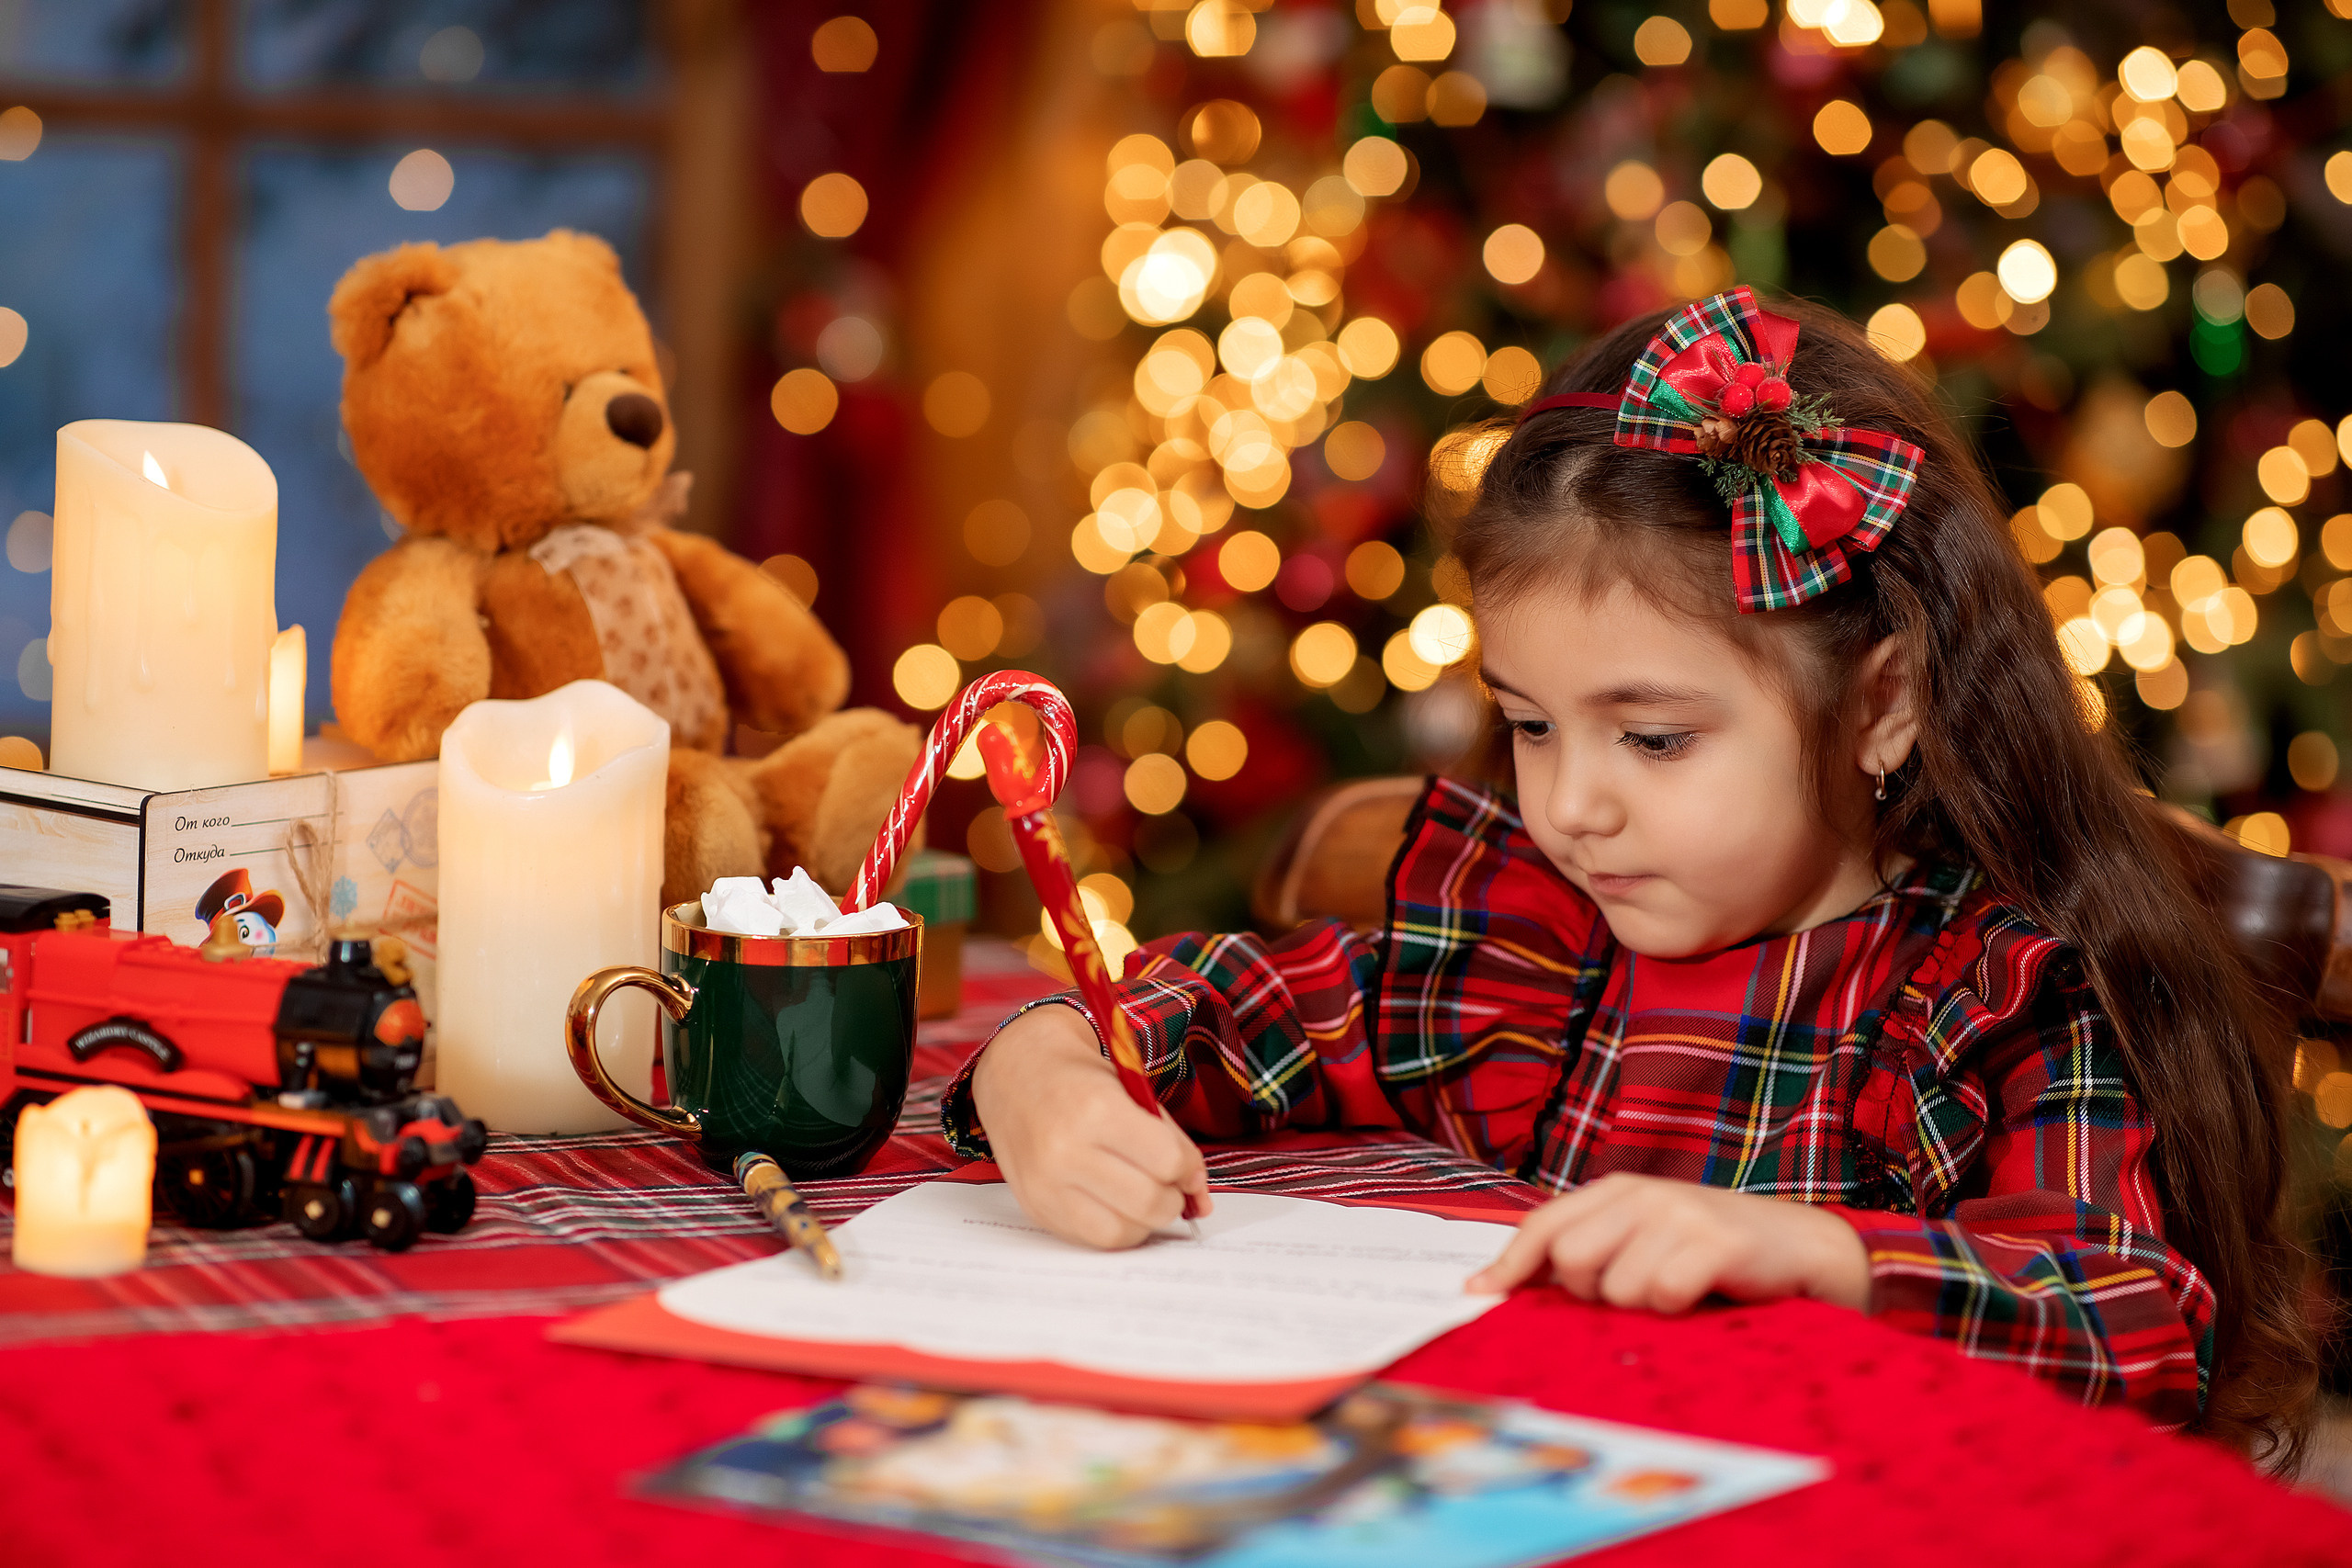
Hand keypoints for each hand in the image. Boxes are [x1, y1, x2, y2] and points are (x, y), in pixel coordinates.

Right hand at [969, 1003, 1211, 1249]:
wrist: (1017, 1076)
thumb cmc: (1081, 1082)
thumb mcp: (1133, 1092)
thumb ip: (1172, 1141)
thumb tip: (1200, 1196)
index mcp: (1097, 1110)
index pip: (1167, 1161)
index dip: (1188, 1169)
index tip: (1186, 1167)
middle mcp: (1066, 1151)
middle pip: (1148, 1202)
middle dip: (1172, 1200)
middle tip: (1169, 1187)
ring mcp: (1046, 1184)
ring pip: (1121, 1232)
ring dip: (1145, 1221)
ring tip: (1143, 1198)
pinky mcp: (1036, 1208)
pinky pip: (1091, 1239)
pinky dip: (1115, 1227)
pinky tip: (1115, 1205)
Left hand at [1466, 1173, 1869, 1312]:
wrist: (1806, 1250)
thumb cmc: (1716, 1256)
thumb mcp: (1645, 1244)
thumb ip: (1588, 1254)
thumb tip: (1497, 1288)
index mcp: (1617, 1190)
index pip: (1543, 1224)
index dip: (1508, 1264)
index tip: (1477, 1296)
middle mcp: (1642, 1193)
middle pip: (1569, 1260)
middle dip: (1592, 1293)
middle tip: (1638, 1294)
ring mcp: (1679, 1213)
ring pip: (1616, 1287)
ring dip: (1644, 1307)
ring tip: (1680, 1293)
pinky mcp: (1714, 1241)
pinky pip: (1662, 1294)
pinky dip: (1678, 1309)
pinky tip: (1703, 1295)